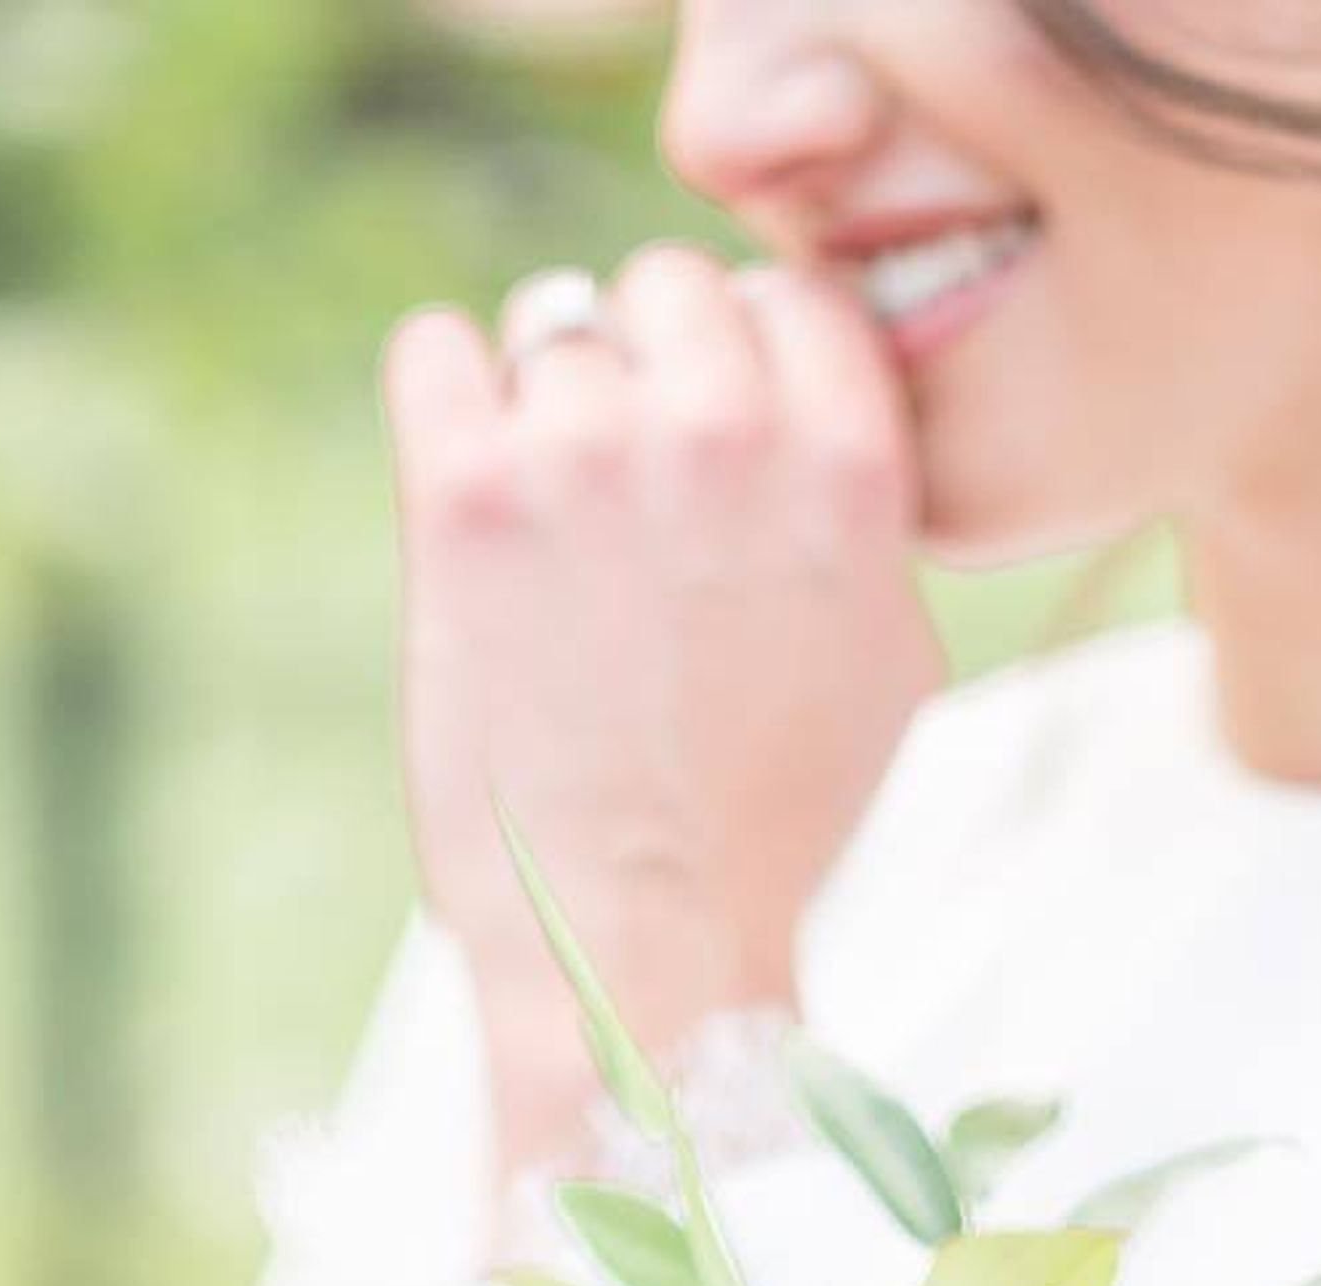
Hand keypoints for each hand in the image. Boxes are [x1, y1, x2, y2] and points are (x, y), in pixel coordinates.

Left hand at [382, 247, 946, 1184]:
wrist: (644, 961)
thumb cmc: (773, 837)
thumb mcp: (889, 661)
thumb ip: (858, 508)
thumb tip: (813, 412)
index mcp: (847, 463)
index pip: (788, 296)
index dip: (748, 362)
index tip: (718, 442)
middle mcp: (722, 428)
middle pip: (664, 288)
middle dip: (644, 372)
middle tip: (625, 500)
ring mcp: (585, 452)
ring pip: (546, 324)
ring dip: (542, 407)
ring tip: (551, 539)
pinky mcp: (464, 494)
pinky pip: (431, 354)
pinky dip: (443, 405)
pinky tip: (469, 501)